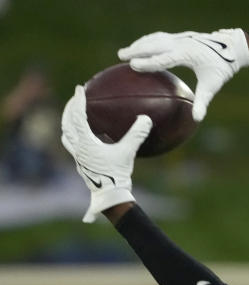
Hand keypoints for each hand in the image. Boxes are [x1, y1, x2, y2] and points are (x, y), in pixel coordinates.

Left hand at [60, 85, 151, 222]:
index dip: (78, 100)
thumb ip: (136, 134)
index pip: (77, 116)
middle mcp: (77, 148)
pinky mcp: (81, 163)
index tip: (80, 88)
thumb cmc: (117, 175)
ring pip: (66, 135)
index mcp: (85, 143)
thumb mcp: (128, 152)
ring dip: (68, 122)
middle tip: (76, 98)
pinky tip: (86, 137)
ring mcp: (77, 157)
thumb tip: (146, 118)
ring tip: (74, 116)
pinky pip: (73, 144)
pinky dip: (75, 135)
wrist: (109, 196)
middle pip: (66, 123)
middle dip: (69, 108)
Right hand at [118, 28, 248, 120]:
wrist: (233, 48)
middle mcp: (182, 42)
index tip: (133, 65)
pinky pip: (160, 37)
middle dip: (137, 49)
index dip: (148, 62)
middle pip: (155, 44)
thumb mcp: (212, 86)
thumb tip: (197, 119)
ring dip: (140, 44)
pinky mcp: (181, 36)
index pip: (164, 58)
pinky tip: (141, 47)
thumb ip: (203, 101)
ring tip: (126, 51)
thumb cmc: (222, 68)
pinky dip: (148, 41)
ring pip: (156, 39)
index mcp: (188, 53)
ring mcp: (181, 37)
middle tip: (121, 56)